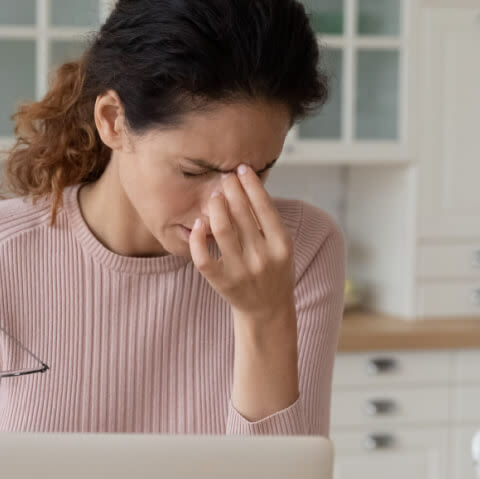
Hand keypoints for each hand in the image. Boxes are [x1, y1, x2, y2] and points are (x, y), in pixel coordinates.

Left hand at [190, 164, 294, 320]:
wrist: (268, 309)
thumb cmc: (273, 269)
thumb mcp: (281, 246)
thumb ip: (267, 220)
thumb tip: (247, 182)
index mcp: (282, 245)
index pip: (265, 207)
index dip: (251, 184)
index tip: (242, 168)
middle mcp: (262, 257)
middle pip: (241, 213)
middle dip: (231, 189)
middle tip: (225, 176)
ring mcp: (241, 271)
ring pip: (222, 229)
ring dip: (216, 207)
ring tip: (215, 196)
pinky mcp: (221, 282)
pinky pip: (203, 255)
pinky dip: (197, 237)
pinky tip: (199, 223)